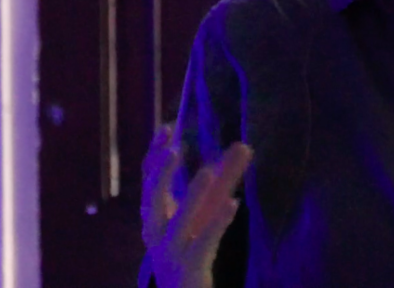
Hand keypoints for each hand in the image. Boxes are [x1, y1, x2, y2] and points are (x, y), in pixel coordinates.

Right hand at [141, 124, 253, 287]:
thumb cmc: (193, 243)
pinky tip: (233, 204)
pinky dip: (217, 223)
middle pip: (152, 197)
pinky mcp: (190, 266)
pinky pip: (203, 243)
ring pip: (178, 222)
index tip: (167, 128)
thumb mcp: (208, 208)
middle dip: (161, 173)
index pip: (148, 177)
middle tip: (174, 149)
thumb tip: (245, 145)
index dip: (155, 153)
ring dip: (192, 196)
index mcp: (154, 211)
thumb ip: (225, 177)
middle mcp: (157, 229)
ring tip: (207, 171)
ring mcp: (171, 250)